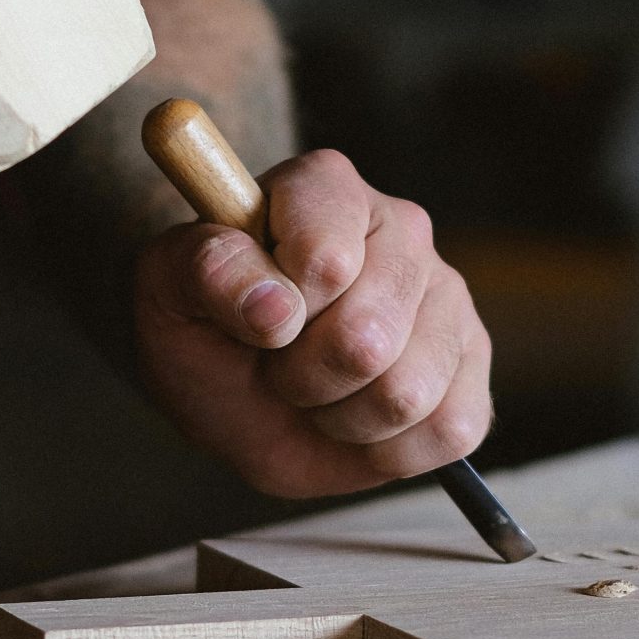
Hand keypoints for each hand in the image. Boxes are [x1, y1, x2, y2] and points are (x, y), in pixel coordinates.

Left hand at [135, 146, 492, 496]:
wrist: (234, 386)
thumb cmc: (204, 328)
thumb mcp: (165, 291)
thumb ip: (202, 270)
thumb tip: (274, 306)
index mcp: (324, 190)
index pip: (323, 260)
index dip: (273, 311)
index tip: (250, 316)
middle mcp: (401, 228)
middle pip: (366, 338)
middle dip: (302, 376)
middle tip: (278, 364)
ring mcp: (447, 296)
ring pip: (408, 391)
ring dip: (341, 416)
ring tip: (316, 391)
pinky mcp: (473, 363)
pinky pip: (450, 427)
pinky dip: (388, 448)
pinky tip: (357, 420)